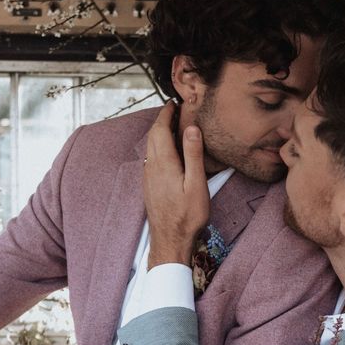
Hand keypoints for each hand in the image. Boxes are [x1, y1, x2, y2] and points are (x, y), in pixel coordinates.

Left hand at [144, 102, 209, 268]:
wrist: (170, 240)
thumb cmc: (187, 216)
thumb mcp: (196, 185)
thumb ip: (193, 155)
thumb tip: (191, 128)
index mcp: (164, 163)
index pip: (160, 130)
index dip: (166, 114)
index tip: (174, 103)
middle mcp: (152, 167)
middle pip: (153, 135)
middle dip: (161, 120)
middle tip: (173, 110)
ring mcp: (148, 177)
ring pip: (150, 146)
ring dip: (159, 132)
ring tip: (172, 125)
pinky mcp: (149, 185)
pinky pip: (151, 157)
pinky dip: (158, 145)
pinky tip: (167, 150)